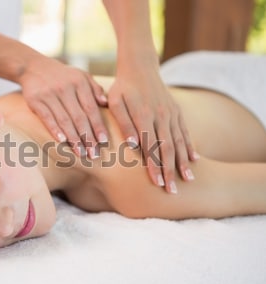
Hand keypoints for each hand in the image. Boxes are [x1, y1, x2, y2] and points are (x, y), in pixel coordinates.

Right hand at [18, 56, 108, 158]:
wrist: (33, 67)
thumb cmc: (63, 76)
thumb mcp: (81, 76)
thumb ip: (95, 89)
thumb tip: (106, 103)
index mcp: (79, 83)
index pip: (91, 108)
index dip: (98, 126)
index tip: (104, 141)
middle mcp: (65, 88)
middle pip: (79, 117)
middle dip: (88, 138)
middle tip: (94, 154)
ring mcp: (50, 94)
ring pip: (64, 120)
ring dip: (73, 139)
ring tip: (81, 153)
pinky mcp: (36, 100)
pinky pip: (47, 117)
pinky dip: (54, 129)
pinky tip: (62, 141)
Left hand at [107, 60, 197, 193]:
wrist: (140, 66)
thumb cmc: (122, 87)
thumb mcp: (115, 101)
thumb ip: (123, 122)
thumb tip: (132, 144)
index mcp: (144, 116)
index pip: (150, 147)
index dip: (154, 167)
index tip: (157, 184)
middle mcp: (161, 117)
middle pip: (167, 148)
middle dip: (170, 171)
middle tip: (172, 191)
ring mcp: (171, 114)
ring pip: (179, 142)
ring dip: (183, 162)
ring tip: (188, 180)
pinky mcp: (176, 112)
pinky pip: (184, 131)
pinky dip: (190, 146)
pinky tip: (194, 160)